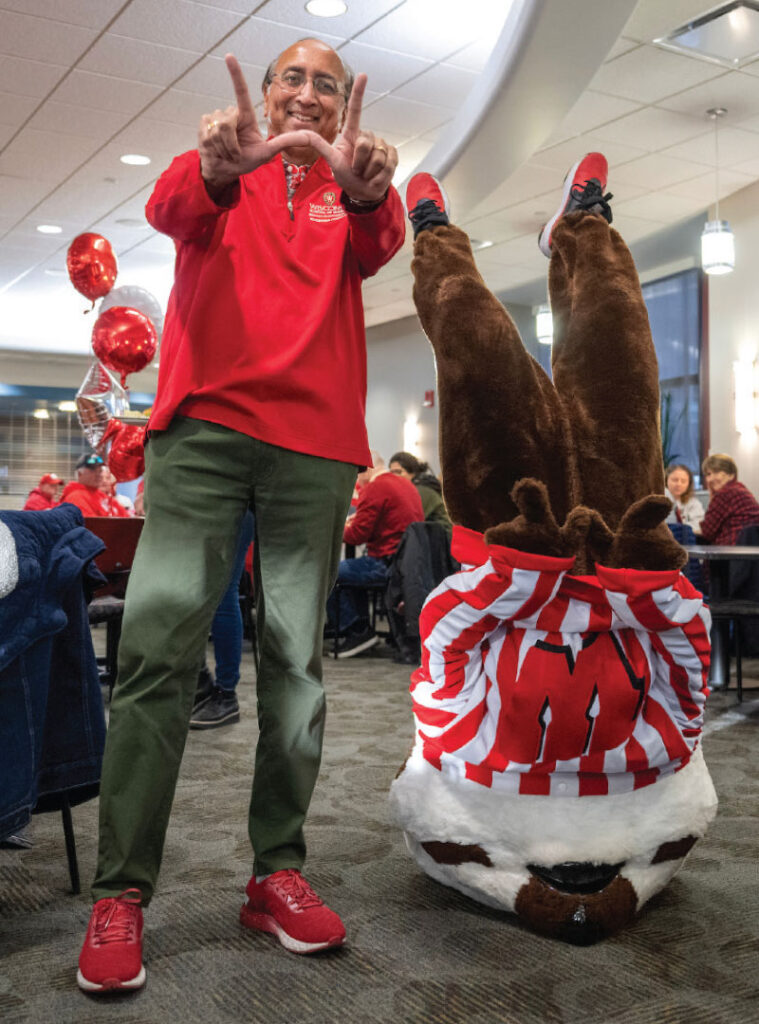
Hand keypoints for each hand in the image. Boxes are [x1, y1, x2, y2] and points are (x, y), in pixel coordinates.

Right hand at [197, 54, 313, 191]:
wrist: (224, 171)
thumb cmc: (245, 161)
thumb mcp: (267, 153)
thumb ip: (286, 143)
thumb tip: (310, 137)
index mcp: (245, 115)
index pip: (240, 91)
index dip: (235, 74)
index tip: (229, 56)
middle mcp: (230, 113)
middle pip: (228, 121)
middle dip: (232, 144)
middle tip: (236, 153)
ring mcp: (215, 118)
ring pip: (219, 129)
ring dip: (225, 148)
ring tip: (227, 153)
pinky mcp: (203, 125)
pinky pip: (208, 134)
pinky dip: (215, 147)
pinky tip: (216, 150)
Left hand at [306, 74, 397, 202]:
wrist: (363, 193)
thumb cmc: (347, 176)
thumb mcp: (331, 160)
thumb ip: (317, 145)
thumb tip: (295, 134)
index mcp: (352, 134)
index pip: (355, 110)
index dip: (358, 93)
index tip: (362, 75)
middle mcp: (367, 136)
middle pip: (364, 143)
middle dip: (359, 161)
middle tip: (357, 170)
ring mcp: (381, 145)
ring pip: (377, 155)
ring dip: (369, 171)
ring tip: (366, 174)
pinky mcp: (392, 155)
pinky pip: (388, 163)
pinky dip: (380, 176)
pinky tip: (376, 177)